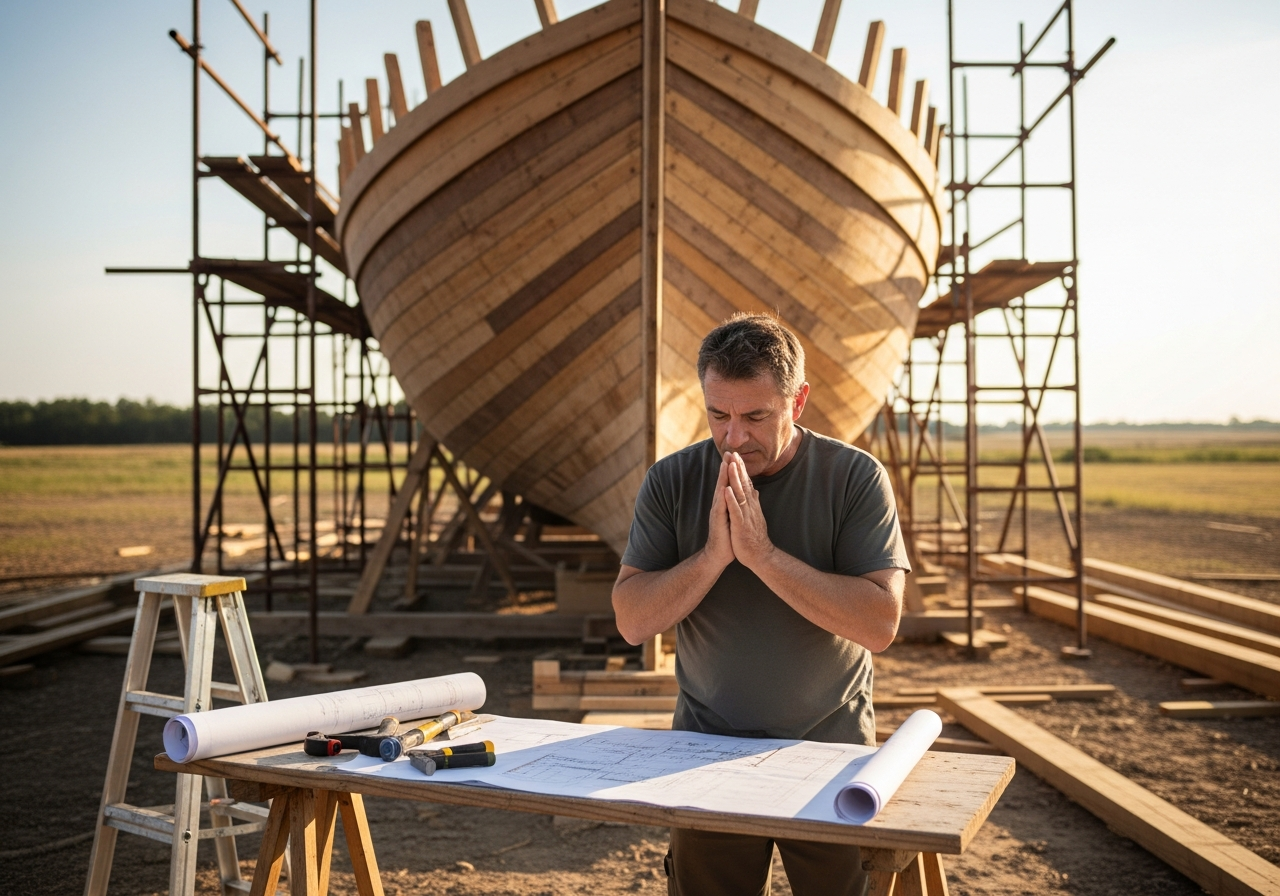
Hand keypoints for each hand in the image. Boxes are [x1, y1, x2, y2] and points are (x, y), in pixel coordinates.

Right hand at [702, 454, 734, 569]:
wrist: (719, 554)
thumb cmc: (727, 536)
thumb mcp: (734, 517)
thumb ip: (736, 505)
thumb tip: (742, 495)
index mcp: (726, 503)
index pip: (729, 483)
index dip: (732, 469)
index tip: (736, 455)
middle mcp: (720, 505)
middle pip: (723, 482)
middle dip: (726, 467)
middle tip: (729, 451)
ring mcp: (718, 512)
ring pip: (721, 491)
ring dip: (722, 477)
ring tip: (725, 463)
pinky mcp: (718, 521)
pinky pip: (720, 507)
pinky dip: (722, 497)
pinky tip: (723, 488)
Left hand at [724, 451, 773, 569]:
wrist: (759, 556)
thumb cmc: (754, 537)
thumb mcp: (755, 517)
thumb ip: (754, 503)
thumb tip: (755, 491)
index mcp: (751, 505)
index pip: (746, 483)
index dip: (741, 469)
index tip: (736, 455)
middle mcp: (750, 507)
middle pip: (744, 484)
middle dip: (738, 468)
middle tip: (733, 452)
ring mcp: (746, 515)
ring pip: (740, 493)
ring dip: (735, 479)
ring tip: (730, 464)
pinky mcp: (741, 525)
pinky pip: (736, 510)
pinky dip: (731, 500)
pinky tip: (727, 490)